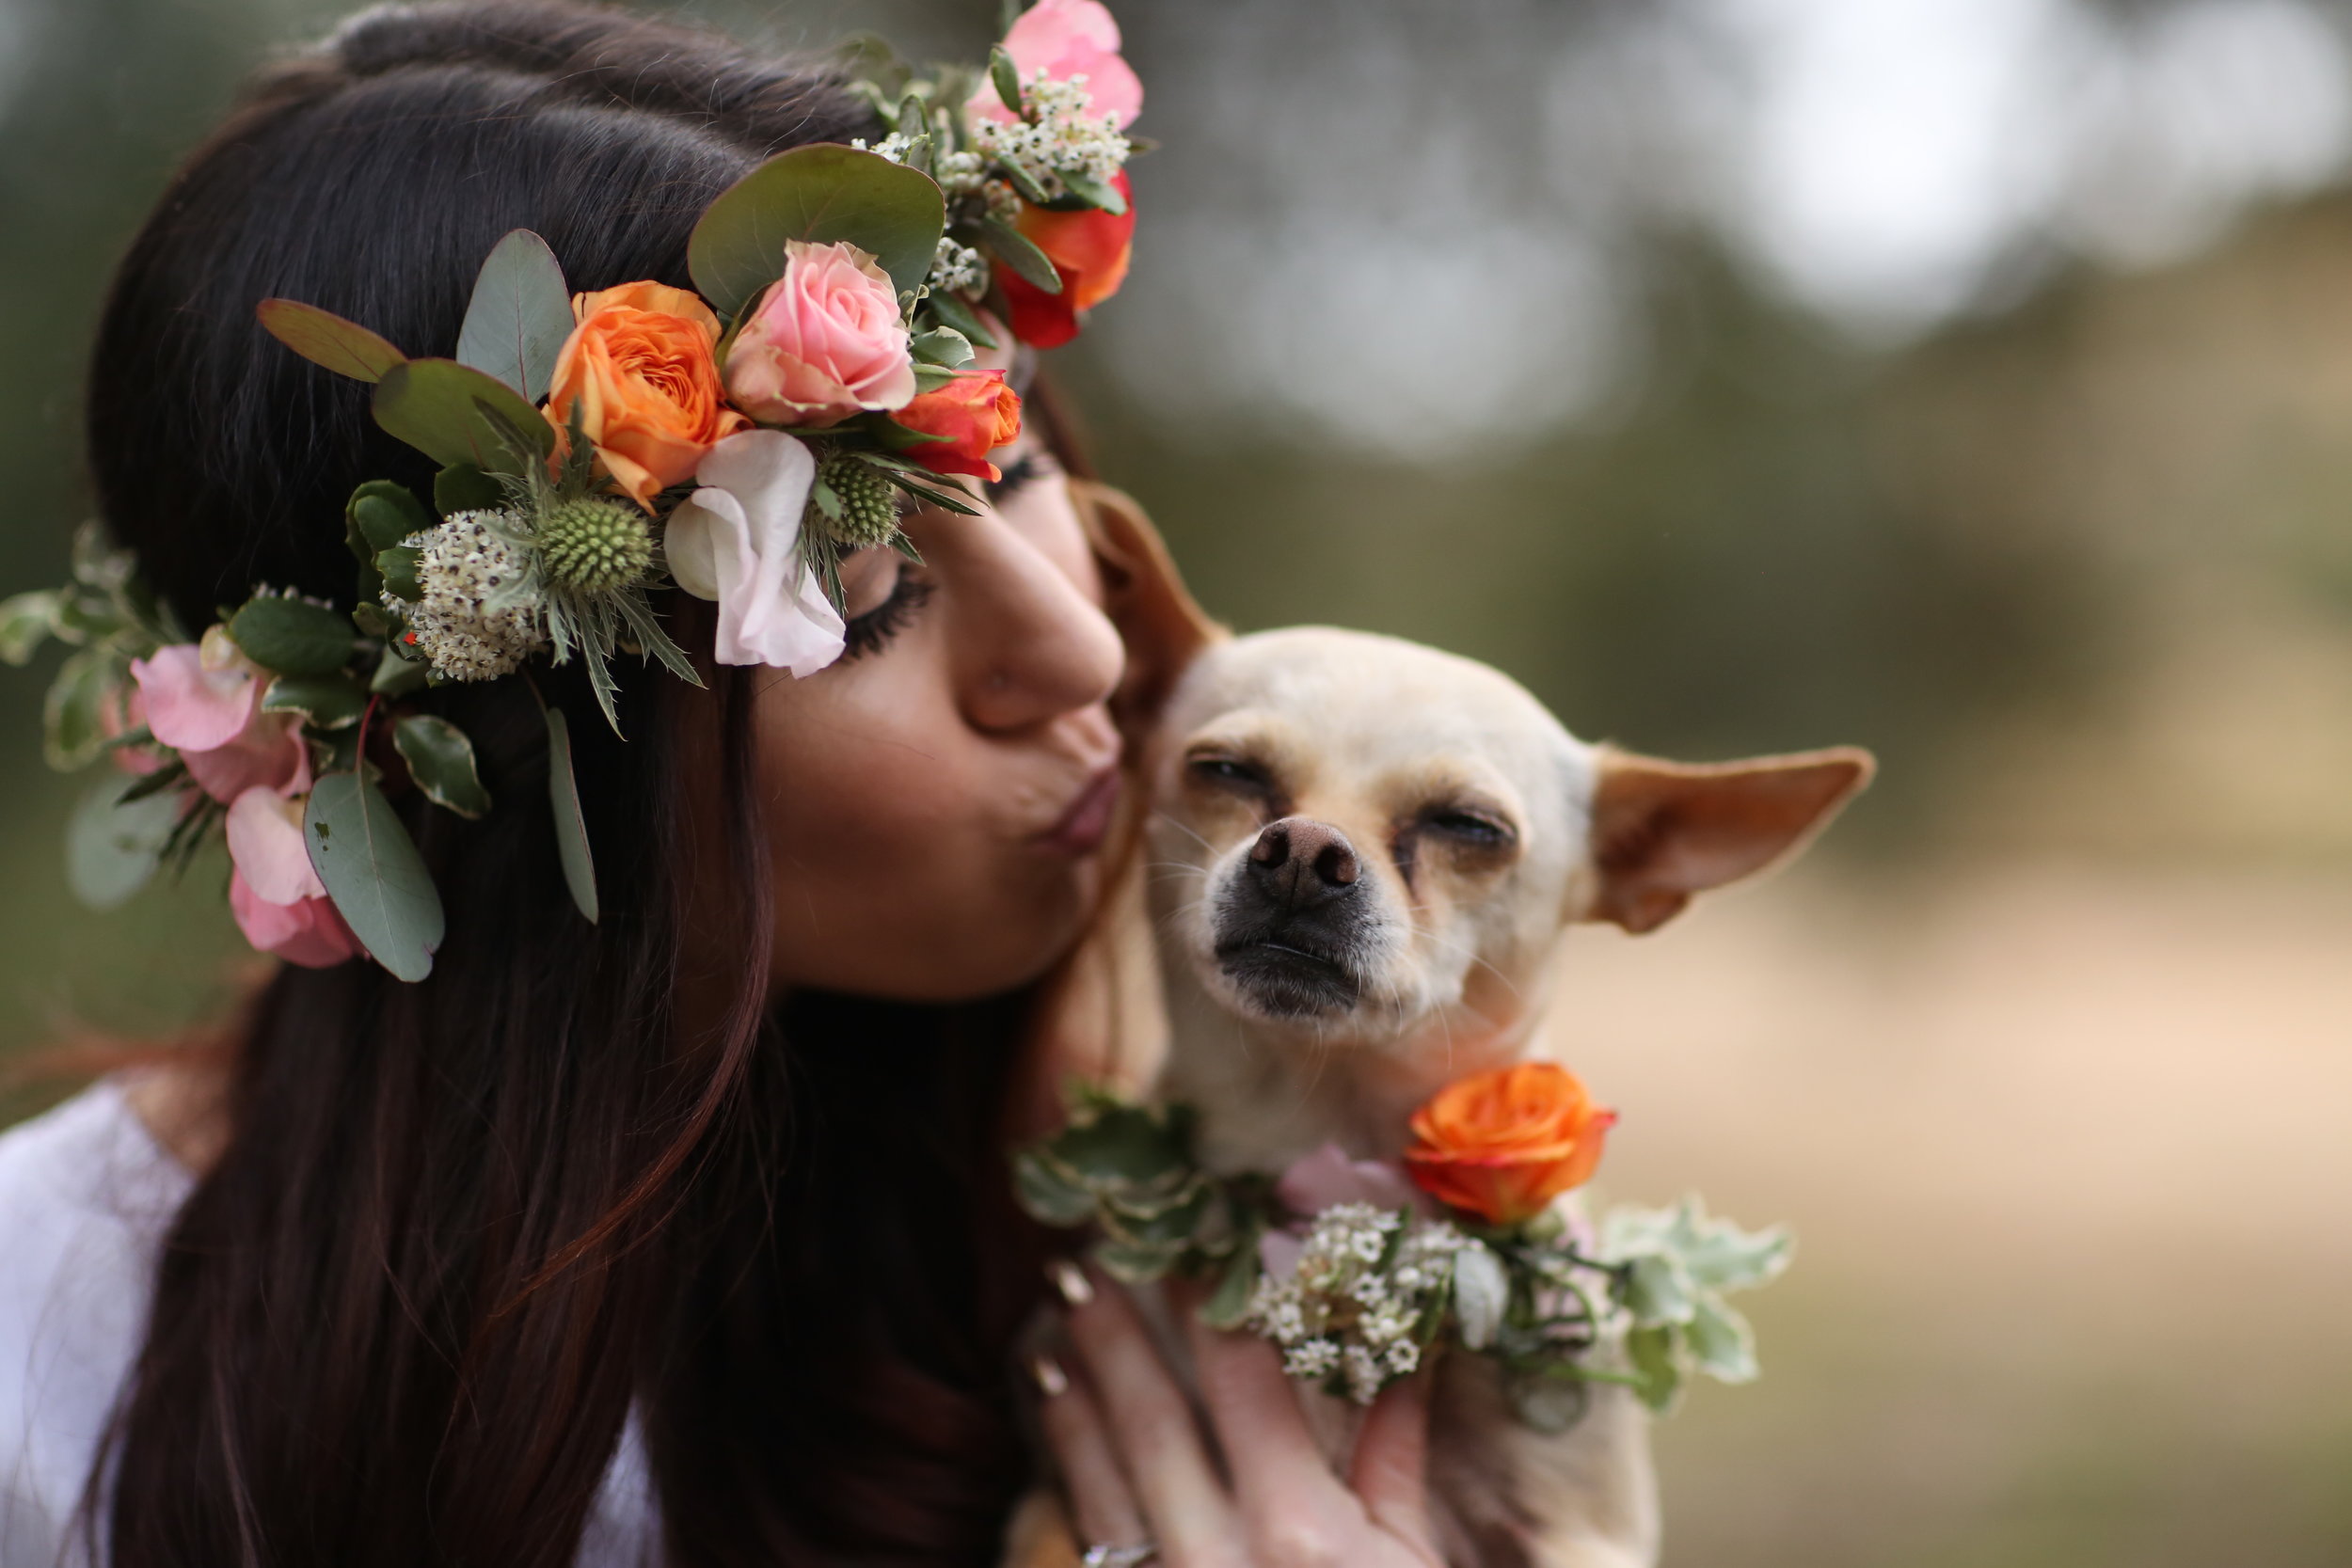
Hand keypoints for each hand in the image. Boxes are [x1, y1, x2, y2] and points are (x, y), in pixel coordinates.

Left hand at [1034, 1263, 1444, 1567]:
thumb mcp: (1412, 1562)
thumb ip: (1397, 1455)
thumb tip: (1413, 1348)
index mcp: (1299, 1531)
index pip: (1246, 1381)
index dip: (1217, 1299)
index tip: (1195, 1232)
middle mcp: (1220, 1555)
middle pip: (1154, 1414)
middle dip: (1118, 1327)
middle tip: (1087, 1250)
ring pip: (1103, 1468)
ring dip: (1077, 1385)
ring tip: (1054, 1315)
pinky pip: (1092, 1524)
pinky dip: (1069, 1459)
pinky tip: (1054, 1407)